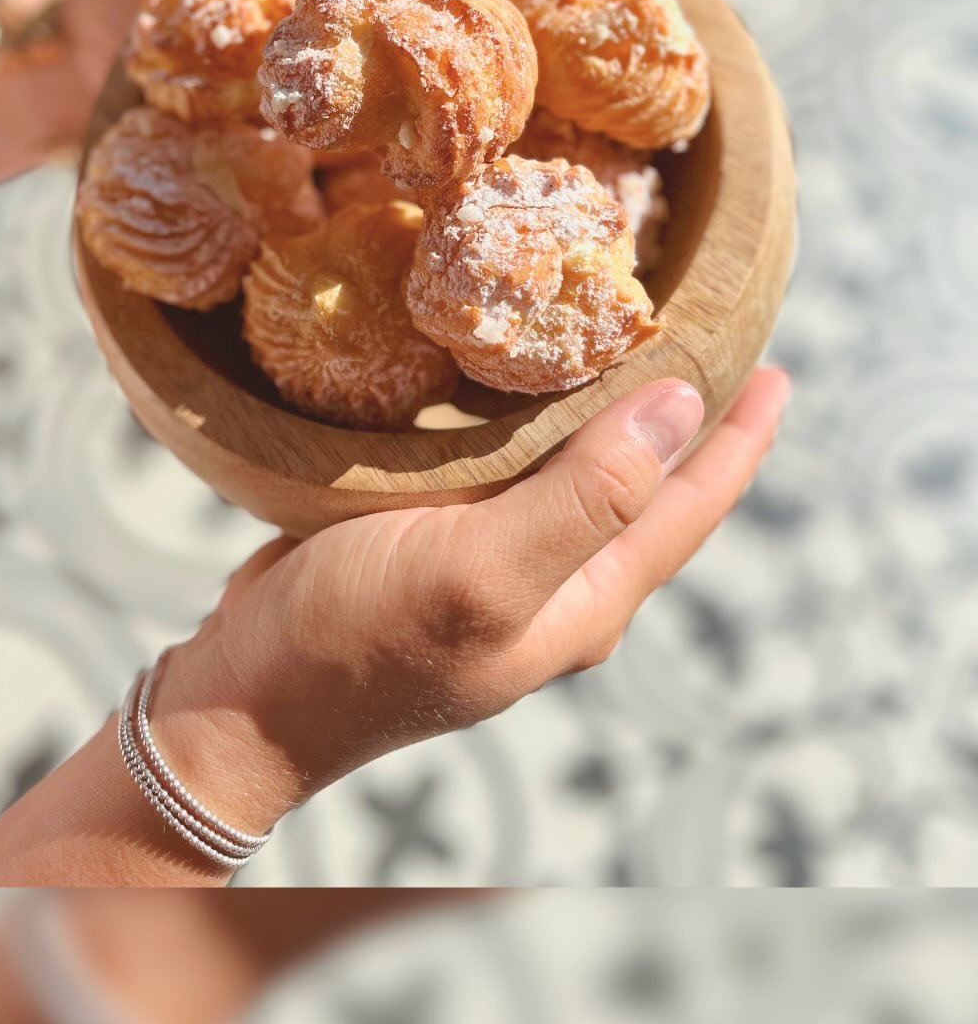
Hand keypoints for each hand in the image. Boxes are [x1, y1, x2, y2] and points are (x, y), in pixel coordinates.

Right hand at [159, 368, 790, 835]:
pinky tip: (519, 375)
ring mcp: (497, 564)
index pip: (692, 506)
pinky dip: (533, 417)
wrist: (243, 700)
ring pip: (577, 471)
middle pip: (646, 486)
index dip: (740, 436)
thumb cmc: (359, 641)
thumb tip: (684, 409)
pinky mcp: (437, 539)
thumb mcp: (482, 571)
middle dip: (686, 413)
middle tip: (706, 323)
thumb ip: (588, 497)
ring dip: (607, 407)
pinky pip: (511, 467)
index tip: (779, 367)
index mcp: (587, 596)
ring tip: (626, 334)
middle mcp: (557, 581)